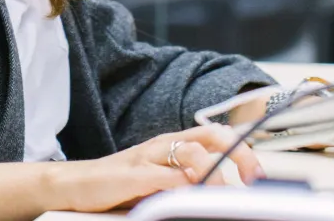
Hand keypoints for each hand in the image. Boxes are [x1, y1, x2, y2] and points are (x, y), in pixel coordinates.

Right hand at [50, 125, 264, 212]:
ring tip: (221, 194)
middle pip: (211, 136)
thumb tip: (221, 196)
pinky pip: (165, 177)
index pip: (216, 135)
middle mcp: (164, 145)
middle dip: (239, 155)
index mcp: (173, 145)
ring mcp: (148, 157)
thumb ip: (186, 183)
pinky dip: (183, 186)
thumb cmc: (116, 185)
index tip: (259, 175)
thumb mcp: (158, 181)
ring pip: (192, 153)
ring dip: (212, 173)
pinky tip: (190, 197)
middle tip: (252, 179)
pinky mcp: (133, 175)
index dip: (243, 150)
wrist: (73, 185)